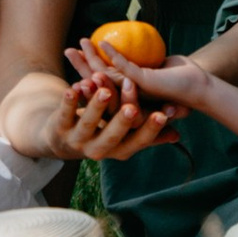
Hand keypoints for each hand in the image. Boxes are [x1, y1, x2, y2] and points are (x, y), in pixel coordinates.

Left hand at [55, 63, 178, 164]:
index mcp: (118, 150)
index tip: (163, 114)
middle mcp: (99, 149)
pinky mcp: (60, 127)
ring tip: (105, 90)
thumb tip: (177, 133)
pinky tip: (75, 86)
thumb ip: (148, 132)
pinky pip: (65, 113)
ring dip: (96, 106)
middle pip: (113, 135)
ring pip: (88, 123)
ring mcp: (78, 140)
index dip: (150, 130)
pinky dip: (70, 101)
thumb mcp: (125, 135)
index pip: (137, 140)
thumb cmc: (102, 132)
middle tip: (133, 106)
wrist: (61, 140)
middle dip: (123, 121)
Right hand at [70, 35, 209, 118]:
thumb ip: (137, 68)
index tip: (73, 55)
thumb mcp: (152, 71)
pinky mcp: (144, 82)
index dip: (84, 70)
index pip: (100, 83)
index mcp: (128, 96)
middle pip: (97, 81)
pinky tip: (102, 43)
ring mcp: (134, 91)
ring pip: (106, 75)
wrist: (200, 87)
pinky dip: (112, 55)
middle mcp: (128, 98)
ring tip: (80, 43)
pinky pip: (124, 68)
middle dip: (80, 65)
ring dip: (91, 58)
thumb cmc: (177, 80)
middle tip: (68, 50)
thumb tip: (124, 55)